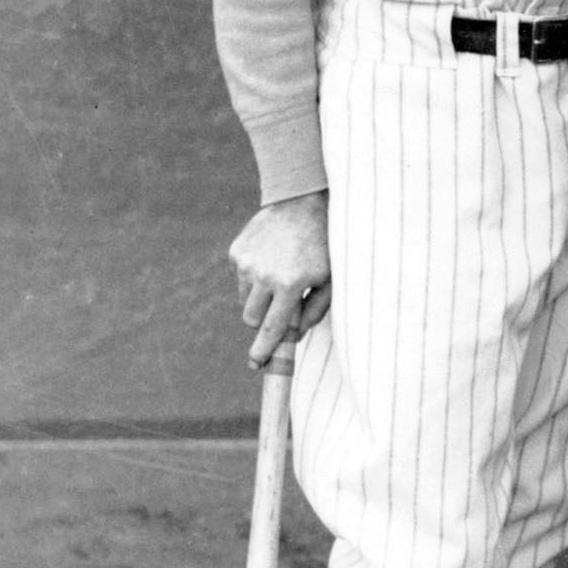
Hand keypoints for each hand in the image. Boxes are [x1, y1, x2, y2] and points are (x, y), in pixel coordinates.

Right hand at [230, 193, 330, 367]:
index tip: (256, 365)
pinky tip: (272, 258)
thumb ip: (315, 312)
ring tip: (281, 275)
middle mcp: (263, 275)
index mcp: (289, 284)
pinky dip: (254, 276)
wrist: (303, 203)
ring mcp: (247, 262)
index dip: (264, 350)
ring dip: (260, 298)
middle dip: (264, 320)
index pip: (273, 328)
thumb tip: (294, 336)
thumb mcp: (330, 280)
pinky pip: (241, 278)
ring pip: (245, 300)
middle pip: (252, 318)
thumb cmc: (324, 246)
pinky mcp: (236, 251)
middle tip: (281, 307)